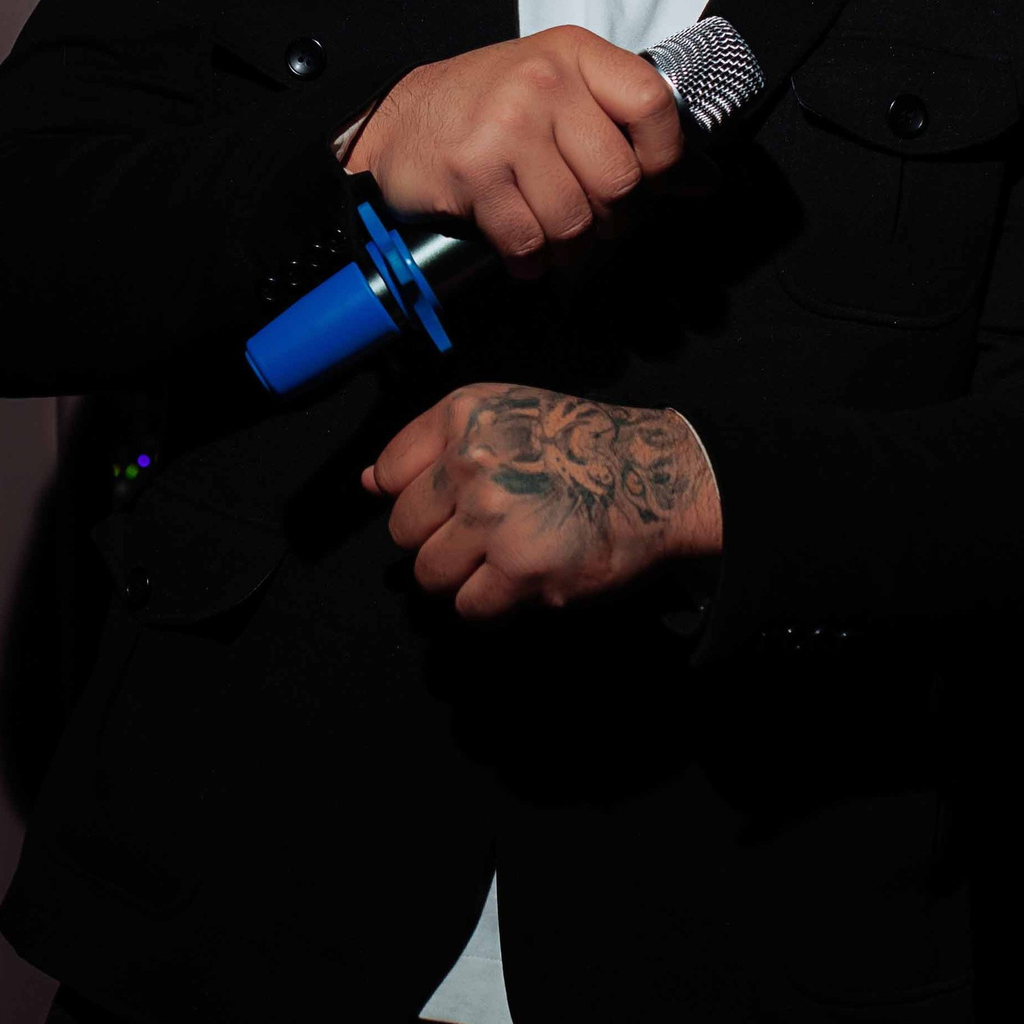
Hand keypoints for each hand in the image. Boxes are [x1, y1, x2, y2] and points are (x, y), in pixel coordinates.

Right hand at [342, 28, 682, 276]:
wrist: (399, 124)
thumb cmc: (487, 108)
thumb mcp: (563, 97)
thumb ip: (632, 131)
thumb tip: (705, 179)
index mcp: (575, 55)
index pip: (653, 104)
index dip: (664, 155)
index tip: (648, 177)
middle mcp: (543, 81)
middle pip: (618, 178)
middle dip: (608, 216)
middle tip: (588, 217)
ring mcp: (507, 125)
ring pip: (575, 217)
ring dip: (567, 244)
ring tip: (551, 235)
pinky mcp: (475, 171)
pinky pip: (528, 238)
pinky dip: (531, 259)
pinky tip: (523, 252)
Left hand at [362, 382, 721, 620]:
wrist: (655, 480)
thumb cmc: (582, 449)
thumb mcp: (504, 417)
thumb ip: (432, 447)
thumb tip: (367, 484)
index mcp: (462, 415)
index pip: (388, 473)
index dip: (415, 498)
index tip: (446, 504)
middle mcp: (472, 461)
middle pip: (403, 530)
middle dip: (436, 541)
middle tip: (481, 536)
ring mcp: (494, 517)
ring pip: (430, 574)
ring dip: (461, 578)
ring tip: (501, 561)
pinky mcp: (520, 569)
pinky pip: (469, 608)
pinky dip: (490, 607)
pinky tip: (519, 585)